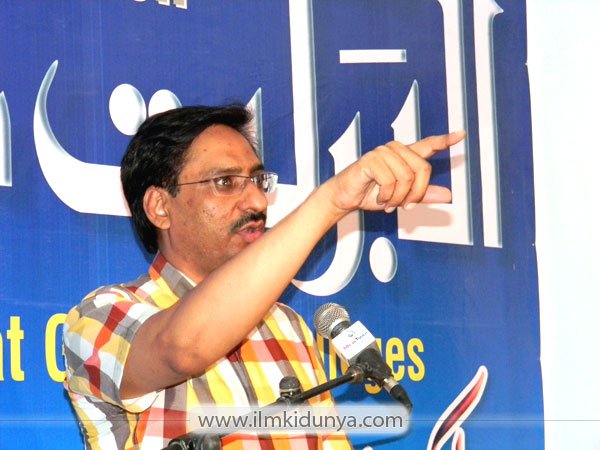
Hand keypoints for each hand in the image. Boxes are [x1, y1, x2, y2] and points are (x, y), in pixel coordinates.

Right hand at [325, 131, 465, 213]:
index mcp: (404, 156)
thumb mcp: (401, 198)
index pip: (427, 145)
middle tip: (405, 207)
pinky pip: (390, 181)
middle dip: (416, 193)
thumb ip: (423, 195)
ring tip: (388, 203)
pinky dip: (386, 196)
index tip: (461, 134)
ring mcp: (382, 152)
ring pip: (406, 177)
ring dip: (398, 198)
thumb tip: (448, 195)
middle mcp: (395, 150)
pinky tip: (379, 199)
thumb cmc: (371, 194)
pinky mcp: (370, 160)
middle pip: (423, 168)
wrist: (345, 198)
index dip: (444, 140)